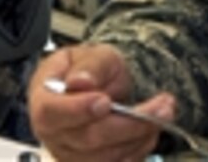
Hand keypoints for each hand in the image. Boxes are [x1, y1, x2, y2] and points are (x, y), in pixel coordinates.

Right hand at [29, 43, 176, 161]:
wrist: (98, 87)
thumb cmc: (88, 69)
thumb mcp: (91, 55)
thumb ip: (89, 66)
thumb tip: (80, 82)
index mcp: (43, 99)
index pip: (51, 112)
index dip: (78, 110)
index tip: (106, 101)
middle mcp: (53, 133)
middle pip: (87, 138)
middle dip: (129, 124)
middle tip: (161, 106)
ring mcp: (70, 154)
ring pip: (106, 157)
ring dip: (140, 136)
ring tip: (163, 112)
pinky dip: (139, 148)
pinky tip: (151, 129)